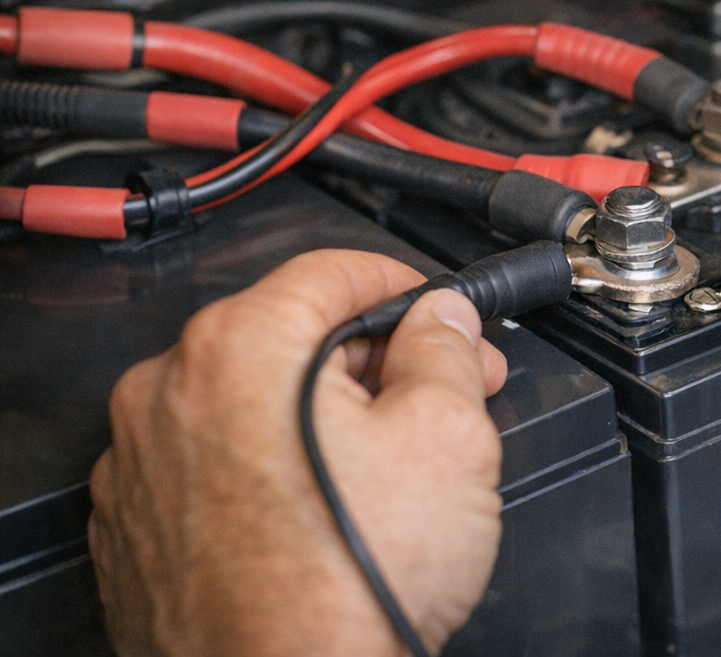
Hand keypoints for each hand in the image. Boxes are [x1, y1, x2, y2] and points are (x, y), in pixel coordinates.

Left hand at [88, 248, 510, 656]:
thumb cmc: (348, 586)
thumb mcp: (448, 436)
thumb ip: (446, 352)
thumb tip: (440, 321)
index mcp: (240, 346)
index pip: (332, 270)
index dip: (405, 288)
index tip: (438, 315)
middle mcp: (168, 393)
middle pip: (288, 338)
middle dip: (370, 361)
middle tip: (439, 392)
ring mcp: (140, 467)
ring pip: (248, 405)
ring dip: (317, 417)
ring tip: (387, 466)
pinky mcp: (136, 532)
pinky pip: (211, 470)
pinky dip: (265, 473)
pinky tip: (325, 513)